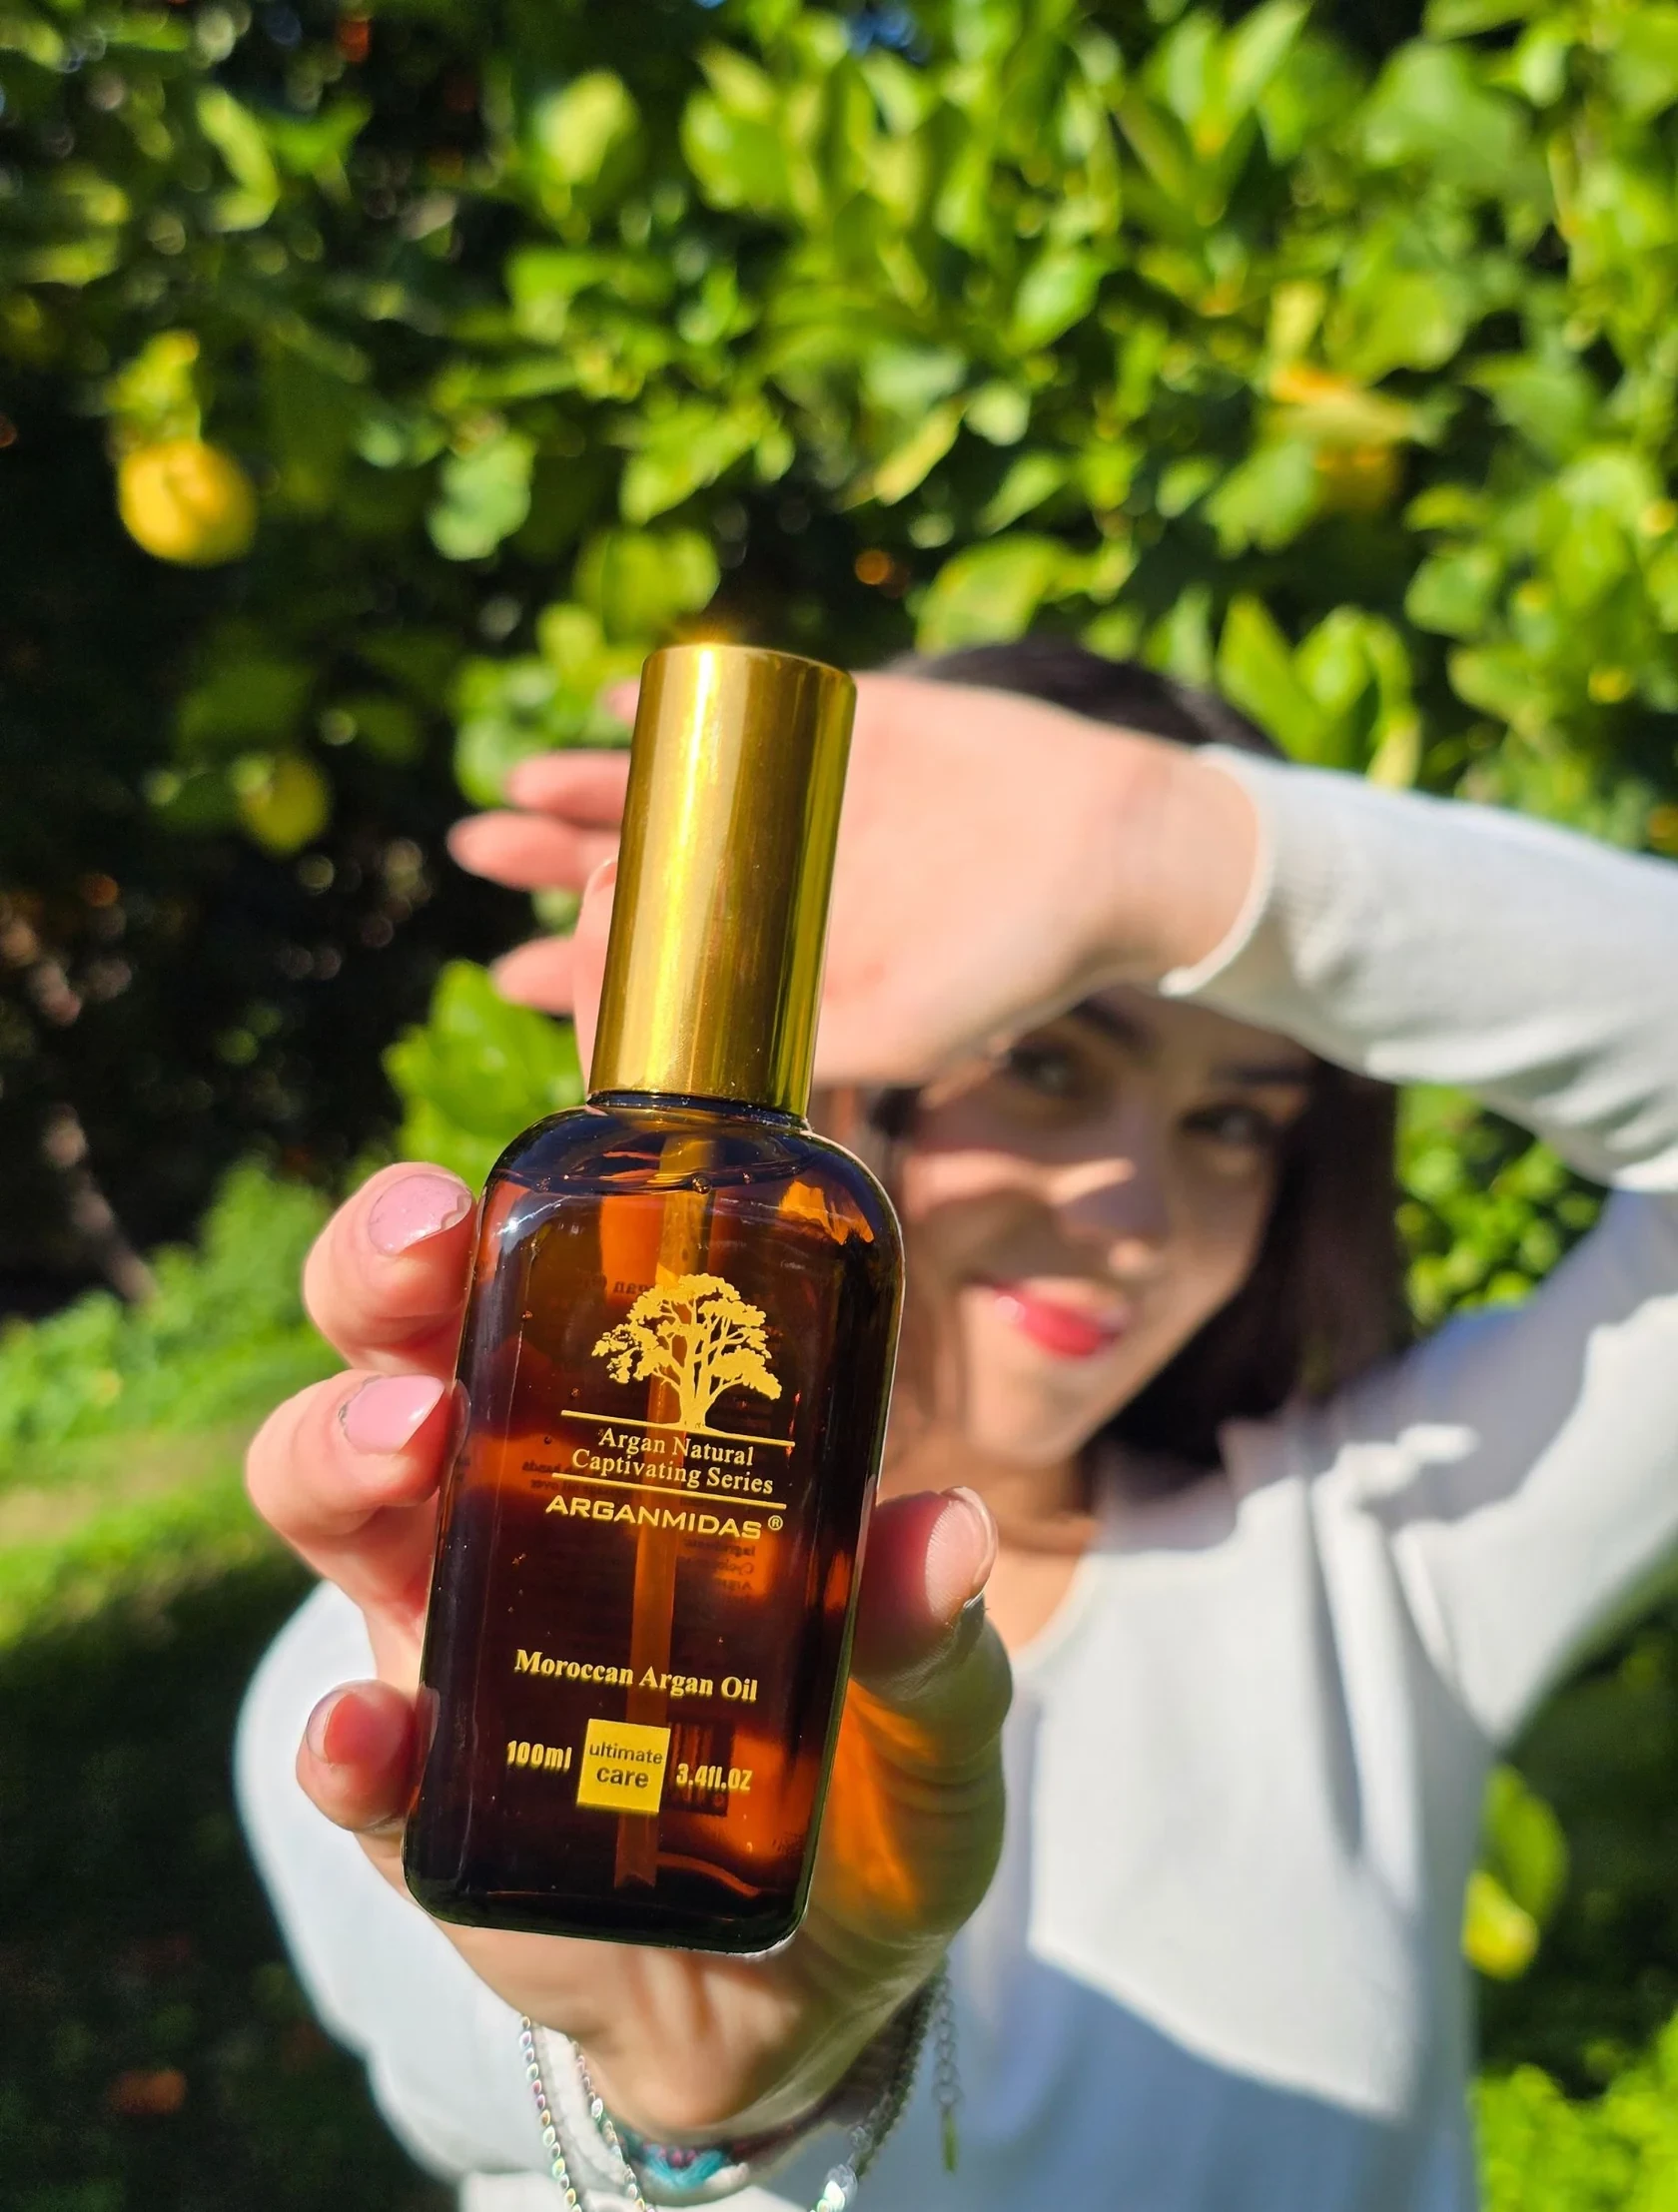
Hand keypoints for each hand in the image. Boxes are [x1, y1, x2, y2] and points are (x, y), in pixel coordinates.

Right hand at [246, 1162, 1009, 2138]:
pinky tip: (370, 1741)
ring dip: (341, 1453)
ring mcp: (457, 1653)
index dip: (493, 1221)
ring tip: (407, 1445)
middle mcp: (512, 1517)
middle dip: (378, 1287)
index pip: (532, 1296)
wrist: (808, 1991)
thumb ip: (933, 1631)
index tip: (498, 1179)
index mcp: (626, 1448)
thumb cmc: (866, 1792)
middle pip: (395, 1364)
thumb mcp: (934, 1708)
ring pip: (338, 1513)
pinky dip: (346, 1747)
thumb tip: (939, 1531)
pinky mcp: (431, 1810)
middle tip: (422, 1259)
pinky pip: (356, 1765)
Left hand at [448, 672, 1260, 1085]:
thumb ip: (794, 1045)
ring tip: (511, 787)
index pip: (661, 971)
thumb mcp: (893, 1029)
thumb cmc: (1011, 963)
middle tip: (476, 853)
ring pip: (669, 792)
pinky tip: (607, 701)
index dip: (580, 973)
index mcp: (783, 959)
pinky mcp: (836, 729)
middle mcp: (778, 881)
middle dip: (553, 866)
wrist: (1110, 851)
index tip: (512, 973)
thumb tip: (667, 1058)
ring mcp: (801, 802)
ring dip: (585, 787)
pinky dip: (671, 703)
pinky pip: (738, 706)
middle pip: (643, 872)